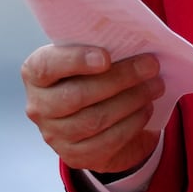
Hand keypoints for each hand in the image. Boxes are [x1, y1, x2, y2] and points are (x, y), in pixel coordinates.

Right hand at [21, 45, 164, 174]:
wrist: (101, 112)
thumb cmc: (97, 71)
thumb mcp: (94, 52)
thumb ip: (104, 44)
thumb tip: (137, 36)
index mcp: (36, 73)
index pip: (45, 67)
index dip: (74, 61)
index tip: (106, 57)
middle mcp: (39, 106)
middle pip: (77, 96)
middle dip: (120, 79)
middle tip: (151, 66)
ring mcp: (54, 135)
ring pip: (94, 120)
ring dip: (132, 100)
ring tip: (156, 86)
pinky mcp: (75, 156)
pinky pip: (107, 142)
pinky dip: (132, 124)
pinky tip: (146, 108)